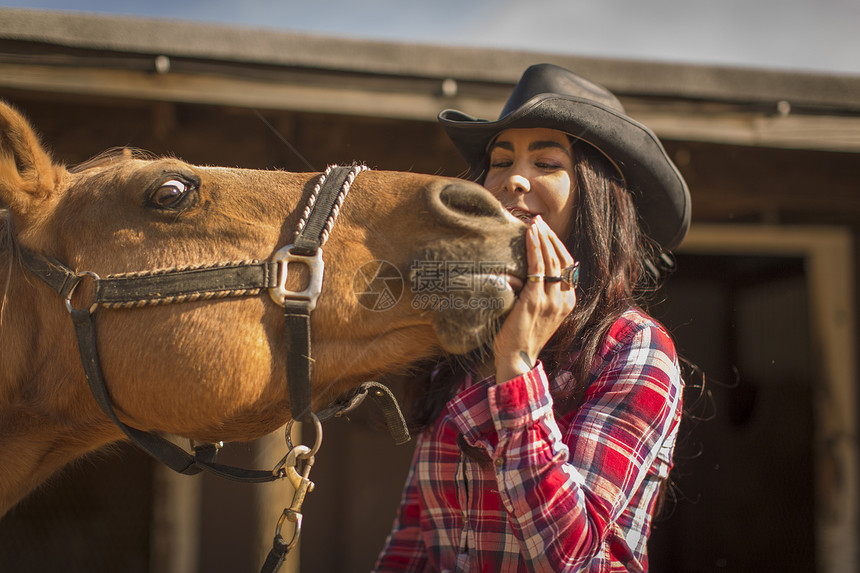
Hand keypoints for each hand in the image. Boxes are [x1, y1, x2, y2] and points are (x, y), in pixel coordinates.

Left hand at [493, 216, 577, 382]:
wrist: (516, 357)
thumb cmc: (522, 334)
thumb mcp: (540, 311)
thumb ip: (543, 293)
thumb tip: (532, 271)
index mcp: (568, 301)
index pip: (567, 265)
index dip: (557, 245)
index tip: (546, 230)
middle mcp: (564, 299)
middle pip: (561, 259)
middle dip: (550, 237)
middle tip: (538, 221)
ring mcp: (552, 300)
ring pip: (550, 260)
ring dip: (542, 239)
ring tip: (533, 223)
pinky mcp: (535, 300)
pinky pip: (537, 268)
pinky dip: (534, 249)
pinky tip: (529, 236)